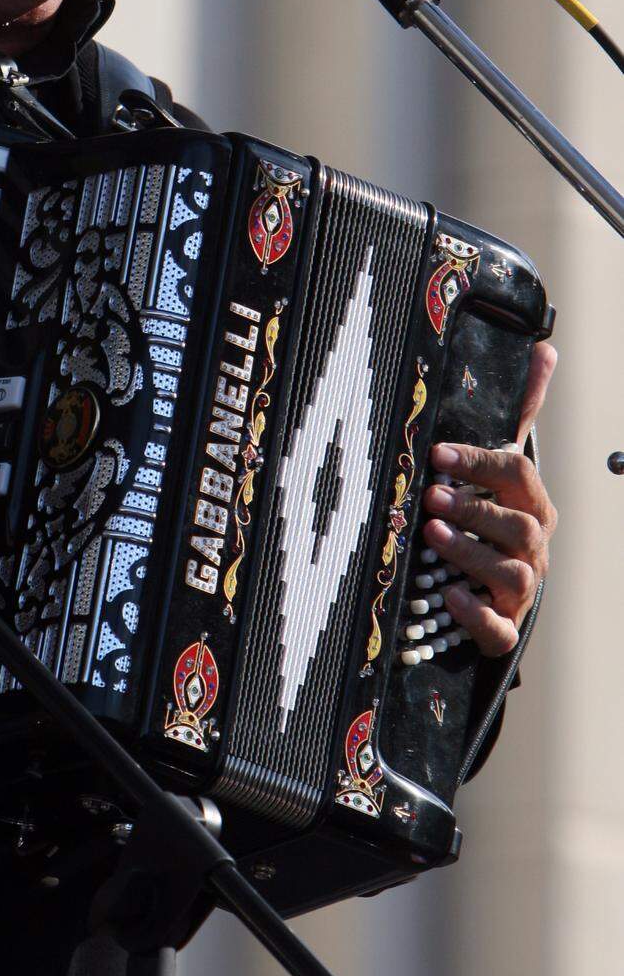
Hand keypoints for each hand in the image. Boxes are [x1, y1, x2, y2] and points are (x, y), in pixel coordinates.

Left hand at [421, 341, 557, 655]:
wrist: (495, 591)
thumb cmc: (495, 518)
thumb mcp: (504, 465)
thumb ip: (522, 411)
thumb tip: (546, 348)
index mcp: (532, 503)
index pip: (518, 474)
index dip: (481, 462)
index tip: (439, 451)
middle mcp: (533, 545)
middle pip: (519, 525)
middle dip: (476, 508)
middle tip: (430, 495)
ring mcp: (522, 589)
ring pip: (511, 574)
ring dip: (471, 553)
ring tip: (431, 534)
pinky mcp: (504, 626)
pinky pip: (500, 627)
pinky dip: (476, 613)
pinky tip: (451, 596)